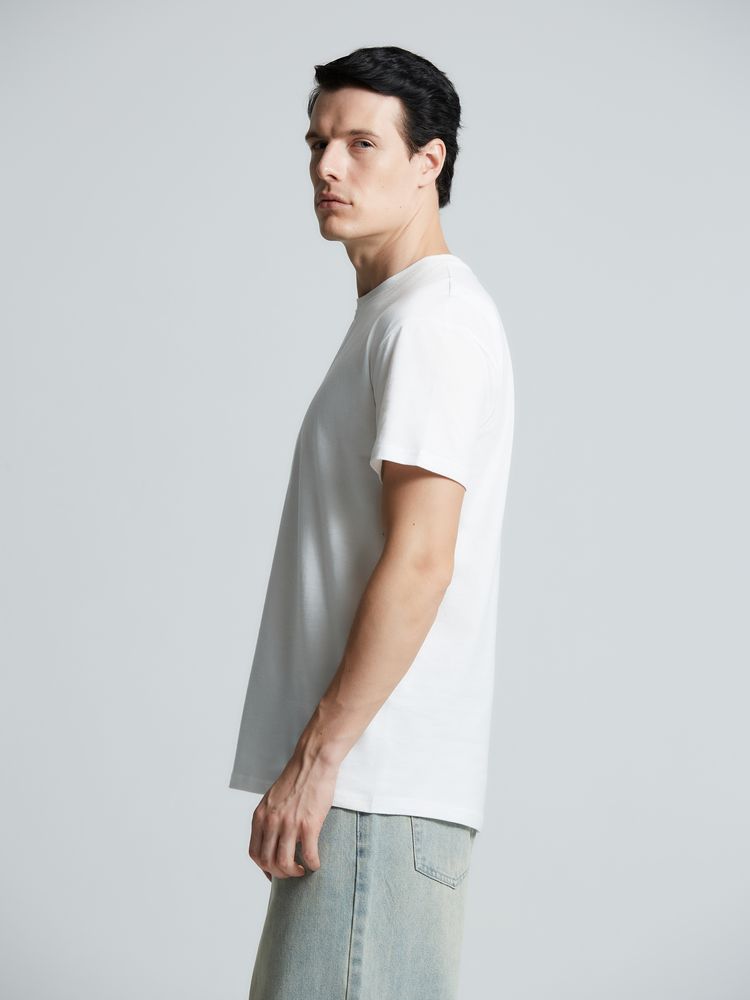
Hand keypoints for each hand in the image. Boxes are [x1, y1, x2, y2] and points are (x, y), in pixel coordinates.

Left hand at [248, 749, 338, 880]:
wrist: (313, 761)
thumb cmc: (296, 778)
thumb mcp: (272, 799)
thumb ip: (269, 818)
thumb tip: (274, 840)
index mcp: (260, 816)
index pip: (254, 853)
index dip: (263, 867)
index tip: (274, 871)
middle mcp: (271, 822)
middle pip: (268, 862)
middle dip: (280, 873)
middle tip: (291, 872)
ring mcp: (289, 823)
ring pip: (285, 863)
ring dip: (293, 873)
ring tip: (302, 870)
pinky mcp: (309, 824)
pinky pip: (309, 855)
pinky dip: (312, 865)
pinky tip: (316, 864)